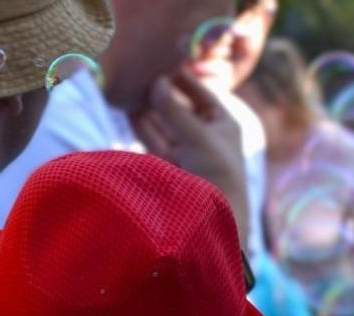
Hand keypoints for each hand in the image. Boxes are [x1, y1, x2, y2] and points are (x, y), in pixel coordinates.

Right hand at [132, 71, 249, 233]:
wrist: (209, 216)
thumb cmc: (216, 171)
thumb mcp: (198, 135)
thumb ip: (174, 110)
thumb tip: (156, 82)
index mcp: (223, 125)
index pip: (203, 95)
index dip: (186, 80)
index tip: (168, 62)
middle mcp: (204, 136)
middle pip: (181, 108)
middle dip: (163, 93)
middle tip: (145, 72)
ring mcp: (185, 151)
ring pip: (164, 124)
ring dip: (149, 108)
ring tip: (132, 88)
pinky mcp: (167, 166)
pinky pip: (154, 139)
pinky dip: (142, 125)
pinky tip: (130, 110)